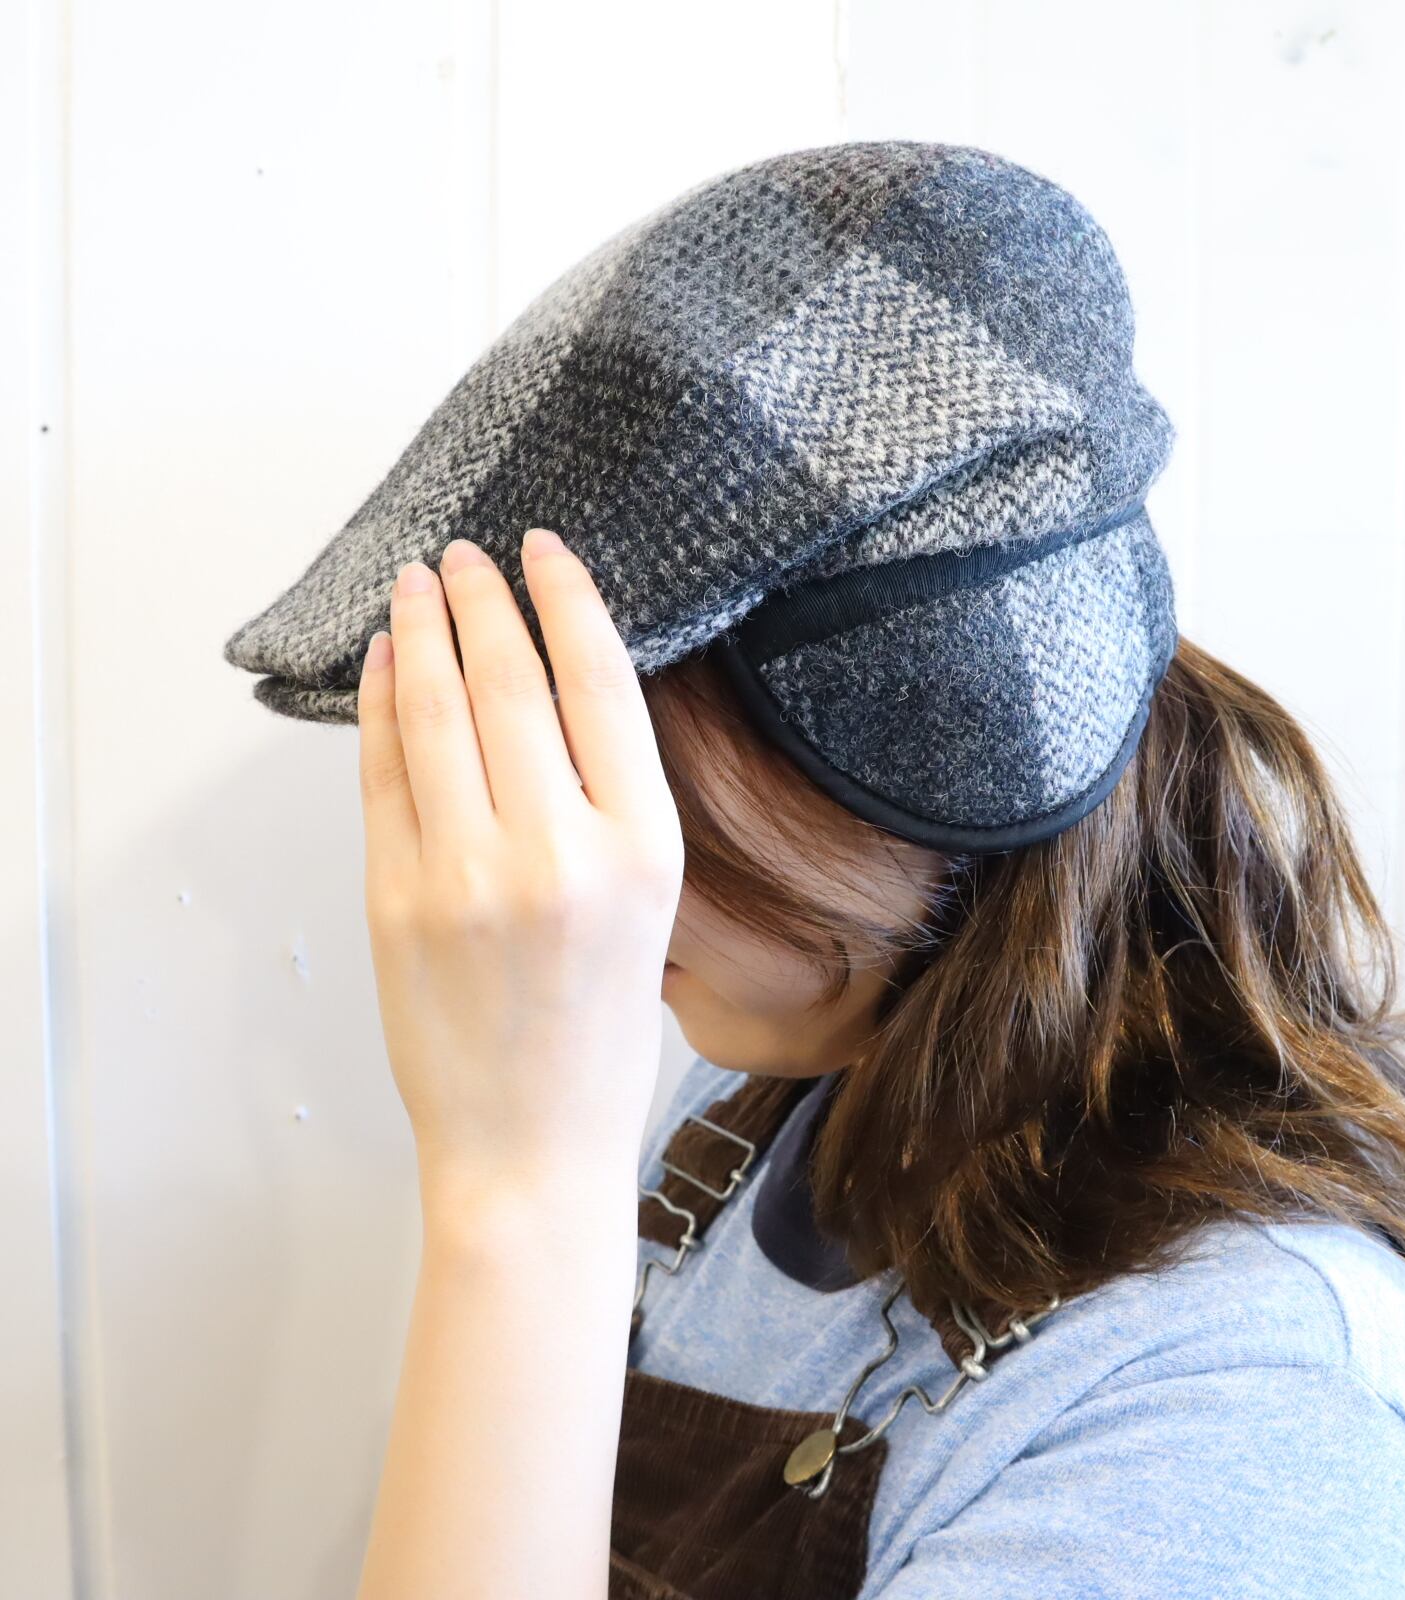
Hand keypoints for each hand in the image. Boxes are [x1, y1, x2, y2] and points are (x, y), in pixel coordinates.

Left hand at [355, 528, 683, 1199]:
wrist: (529, 1146)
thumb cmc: (599, 1040)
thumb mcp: (652, 910)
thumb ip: (610, 805)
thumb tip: (551, 692)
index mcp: (643, 849)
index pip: (602, 683)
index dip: (566, 600)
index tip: (543, 551)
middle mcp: (559, 850)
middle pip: (511, 681)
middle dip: (482, 600)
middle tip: (466, 554)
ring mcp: (466, 873)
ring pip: (434, 711)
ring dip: (420, 633)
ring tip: (416, 584)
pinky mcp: (394, 897)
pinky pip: (382, 772)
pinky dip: (376, 706)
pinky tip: (381, 664)